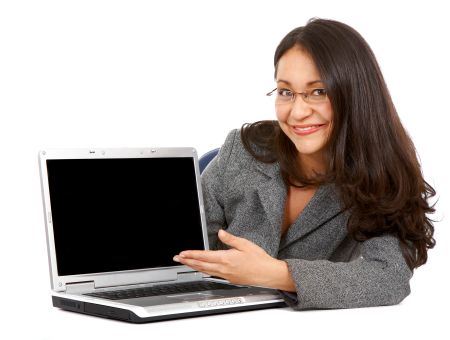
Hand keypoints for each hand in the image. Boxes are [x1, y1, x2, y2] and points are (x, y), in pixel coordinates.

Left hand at [173, 229, 294, 289]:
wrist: (268, 274)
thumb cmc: (259, 259)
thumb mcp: (245, 244)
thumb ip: (230, 238)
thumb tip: (220, 232)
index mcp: (227, 258)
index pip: (204, 256)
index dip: (192, 254)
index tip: (183, 253)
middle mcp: (224, 269)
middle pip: (201, 265)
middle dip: (187, 261)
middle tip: (177, 258)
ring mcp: (226, 275)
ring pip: (205, 271)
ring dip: (193, 266)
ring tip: (185, 263)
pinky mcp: (229, 279)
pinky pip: (213, 274)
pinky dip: (203, 271)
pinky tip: (201, 269)